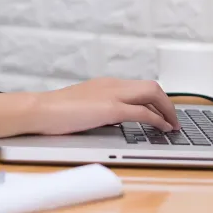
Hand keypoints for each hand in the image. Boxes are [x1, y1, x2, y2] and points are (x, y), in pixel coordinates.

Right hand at [27, 78, 180, 134]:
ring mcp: (112, 94)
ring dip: (167, 110)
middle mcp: (112, 84)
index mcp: (105, 84)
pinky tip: (162, 128)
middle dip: (167, 103)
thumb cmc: (55, 112)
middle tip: (173, 119)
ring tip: (172, 125)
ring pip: (152, 93)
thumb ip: (99, 108)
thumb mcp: (83, 106)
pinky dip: (157, 119)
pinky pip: (142, 112)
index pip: (139, 87)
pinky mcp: (110, 109)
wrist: (39, 110)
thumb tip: (112, 120)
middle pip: (151, 86)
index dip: (156, 100)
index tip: (162, 112)